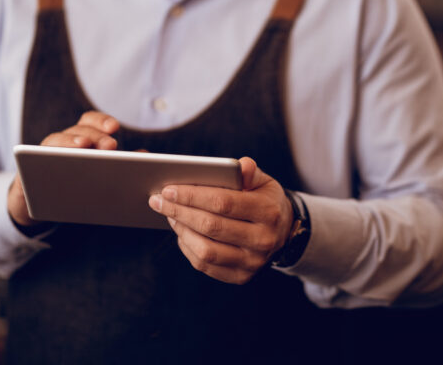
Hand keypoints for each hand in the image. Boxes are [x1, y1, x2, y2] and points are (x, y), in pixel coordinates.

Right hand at [7, 111, 119, 227]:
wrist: (40, 204)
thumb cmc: (77, 183)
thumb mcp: (100, 174)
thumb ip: (121, 163)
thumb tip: (147, 156)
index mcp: (82, 139)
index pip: (90, 121)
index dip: (101, 121)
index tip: (115, 127)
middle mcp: (63, 141)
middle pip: (78, 131)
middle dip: (94, 135)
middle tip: (109, 145)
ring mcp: (44, 154)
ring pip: (55, 141)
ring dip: (69, 142)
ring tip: (82, 148)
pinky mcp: (29, 170)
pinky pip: (32, 161)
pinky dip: (40, 159)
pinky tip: (54, 167)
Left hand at [148, 157, 294, 283]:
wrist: (284, 233)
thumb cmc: (265, 200)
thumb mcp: (264, 182)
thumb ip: (250, 172)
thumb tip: (240, 166)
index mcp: (268, 212)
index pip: (223, 203)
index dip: (192, 196)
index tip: (168, 189)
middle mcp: (263, 240)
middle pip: (211, 226)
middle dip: (179, 211)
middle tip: (158, 200)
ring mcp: (252, 262)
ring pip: (206, 250)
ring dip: (181, 231)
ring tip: (169, 215)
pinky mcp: (241, 277)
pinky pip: (206, 265)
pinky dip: (188, 248)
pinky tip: (181, 232)